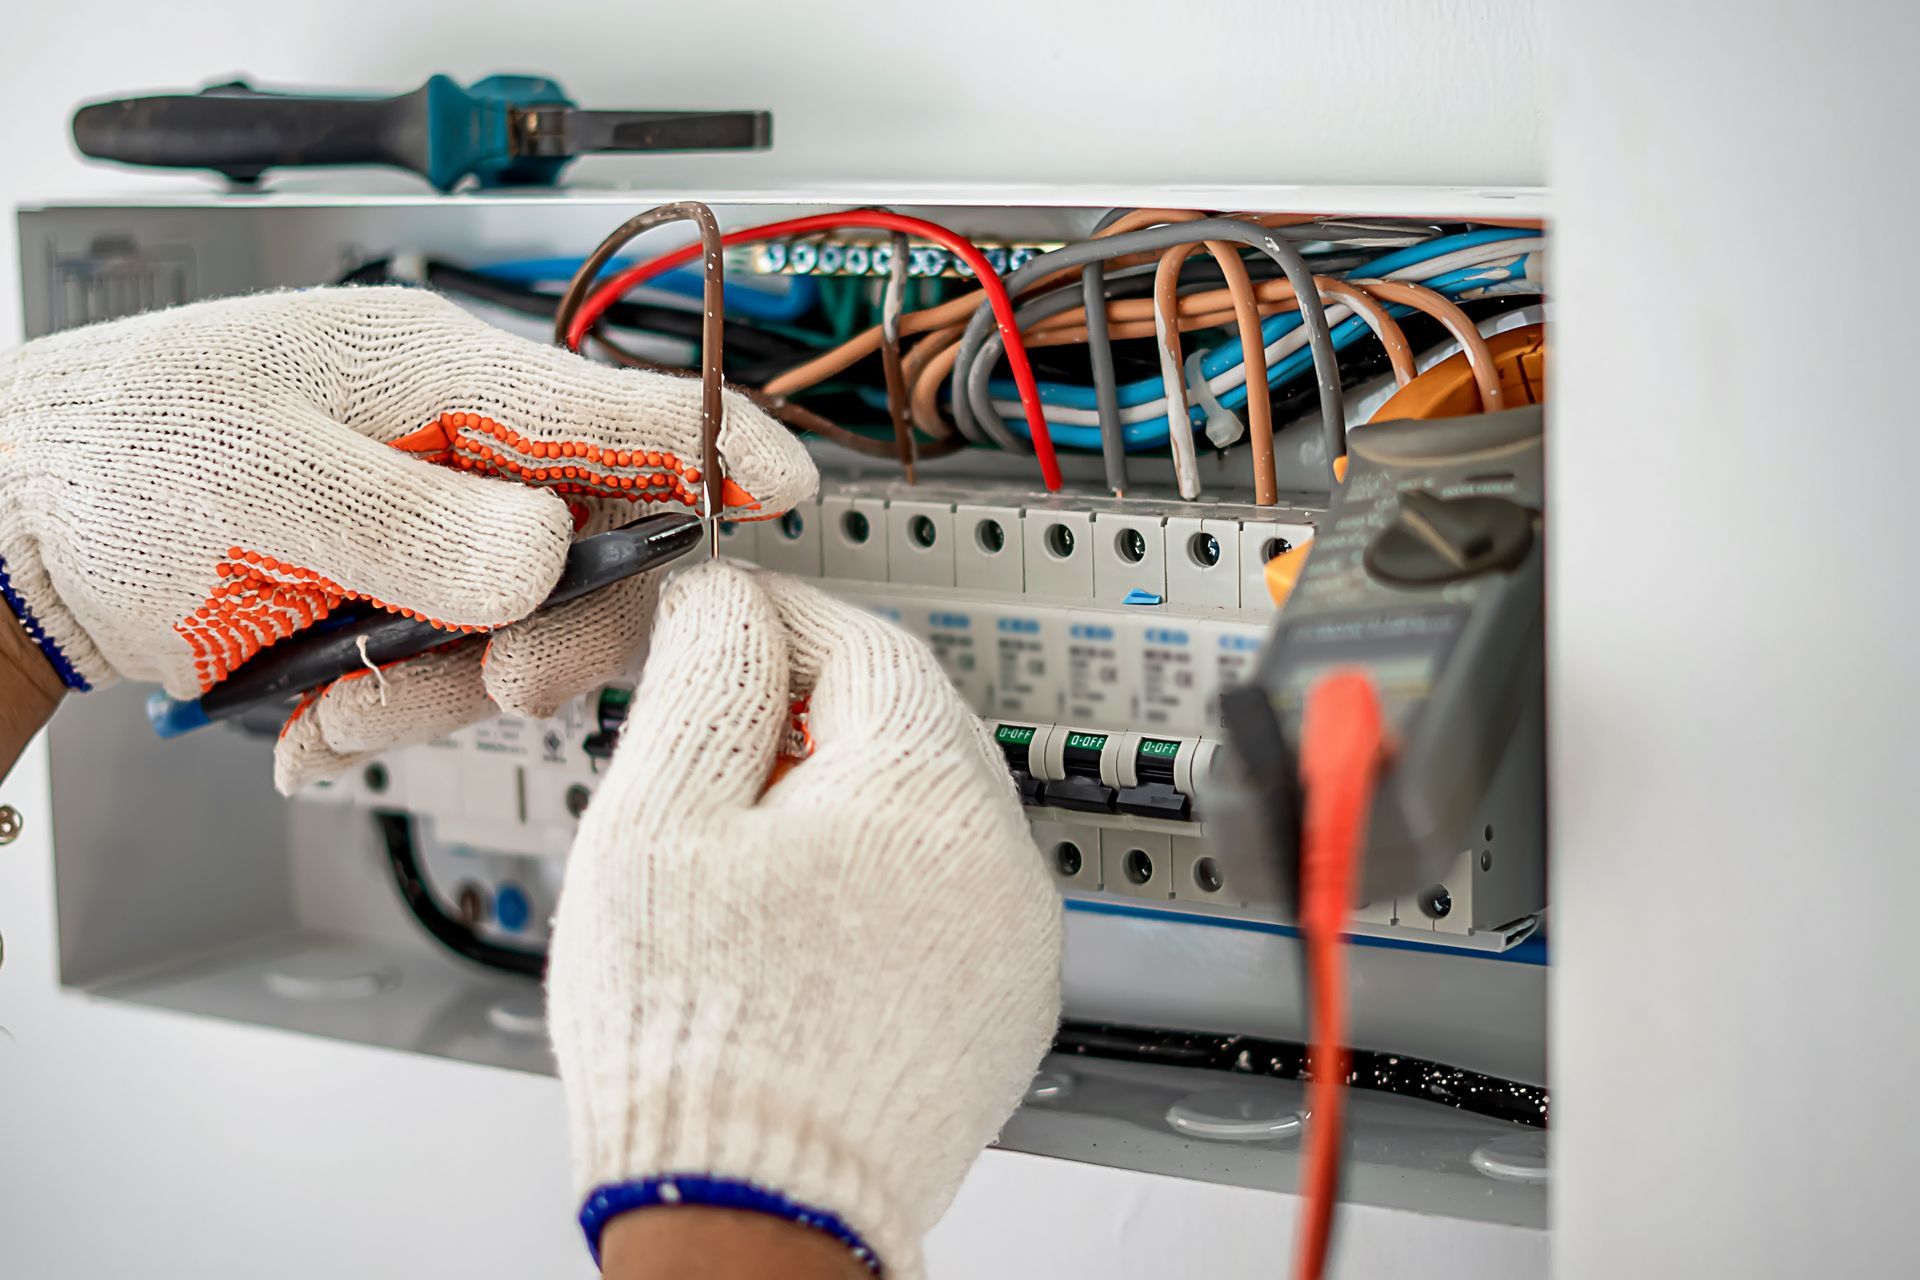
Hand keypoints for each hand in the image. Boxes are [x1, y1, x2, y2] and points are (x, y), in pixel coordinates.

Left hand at [0, 287, 813, 791]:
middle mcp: (459, 451)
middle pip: (601, 540)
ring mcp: (437, 528)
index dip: (713, 446)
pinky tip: (322, 721)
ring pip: (530, 625)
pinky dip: (395, 710)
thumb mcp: (262, 486)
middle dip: (561, 628)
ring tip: (346, 714)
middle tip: (501, 677)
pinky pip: (455, 665)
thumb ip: (413, 523)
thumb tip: (552, 553)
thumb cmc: (119, 466)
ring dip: (448, 690)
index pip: (613, 406)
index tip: (785, 487)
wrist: (21, 534)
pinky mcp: (407, 595)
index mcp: (438, 378)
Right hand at [547, 562, 1061, 1278]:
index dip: (776, 619)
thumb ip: (708, 677)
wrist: (753, 1216)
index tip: (718, 620)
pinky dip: (880, 880)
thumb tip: (729, 603)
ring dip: (844, 798)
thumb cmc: (701, 1035)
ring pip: (929, 812)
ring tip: (739, 849)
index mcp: (928, 787)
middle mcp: (1001, 856)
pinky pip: (947, 897)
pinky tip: (800, 923)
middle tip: (712, 734)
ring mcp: (1014, 939)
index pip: (862, 642)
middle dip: (807, 711)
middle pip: (906, 724)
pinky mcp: (1004, 1007)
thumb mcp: (665, 813)